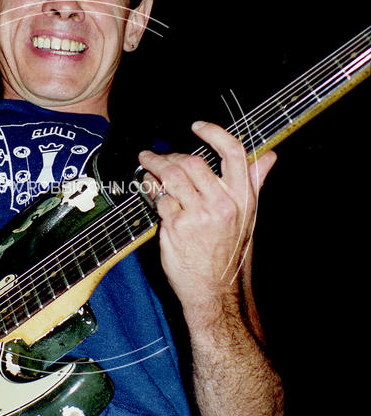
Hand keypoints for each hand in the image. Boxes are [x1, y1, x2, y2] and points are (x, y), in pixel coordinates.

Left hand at [139, 121, 275, 310]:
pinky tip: (148, 186)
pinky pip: (159, 197)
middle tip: (159, 155)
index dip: (215, 133)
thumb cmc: (229, 251)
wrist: (214, 289)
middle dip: (172, 155)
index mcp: (243, 198)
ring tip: (147, 162)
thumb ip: (254, 183)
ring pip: (173, 176)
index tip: (198, 126)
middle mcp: (223, 204)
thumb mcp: (248, 217)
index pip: (234, 153)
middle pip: (195, 162)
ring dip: (155, 165)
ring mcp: (199, 215)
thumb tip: (269, 156)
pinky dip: (150, 187)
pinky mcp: (177, 226)